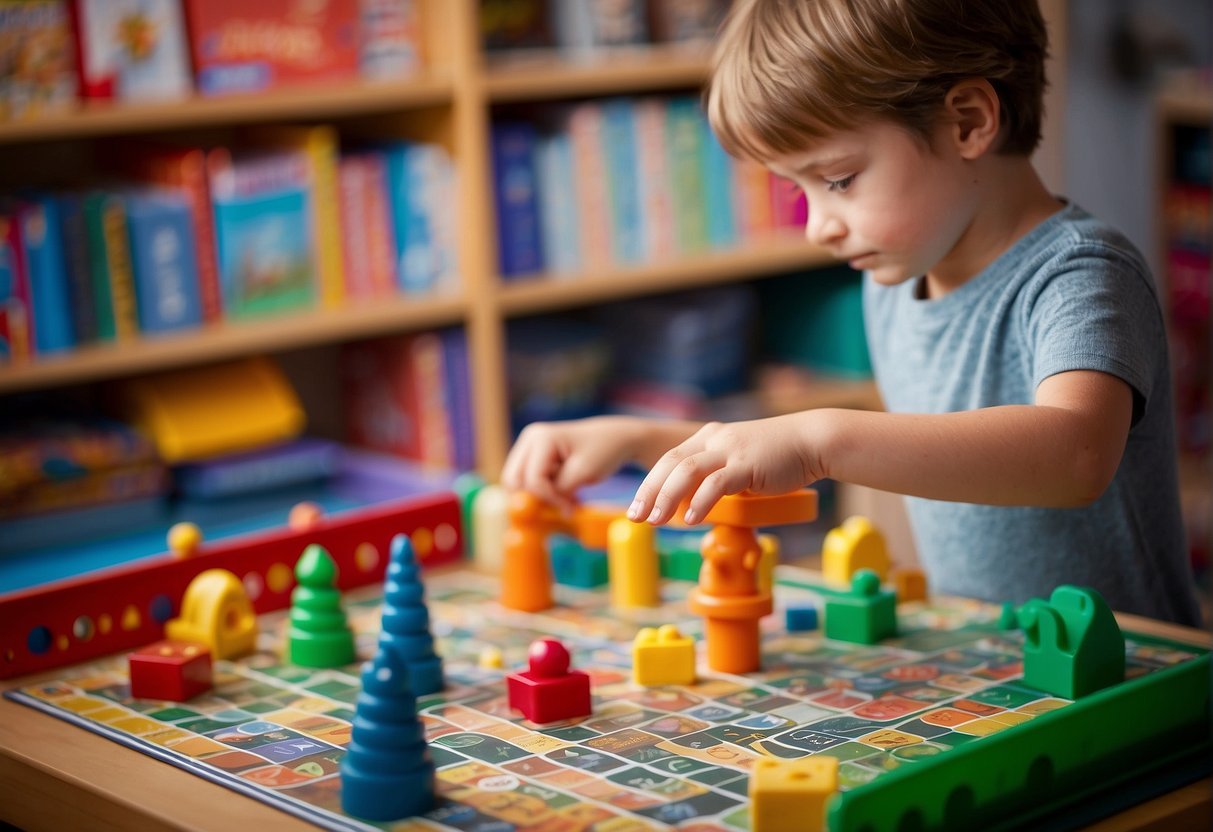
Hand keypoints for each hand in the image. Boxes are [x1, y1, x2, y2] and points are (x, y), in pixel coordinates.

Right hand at [500, 416, 645, 512]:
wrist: (615, 439)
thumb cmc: (603, 451)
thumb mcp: (583, 473)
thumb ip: (558, 490)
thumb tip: (535, 506)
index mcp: (540, 438)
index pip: (532, 480)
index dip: (549, 498)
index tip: (571, 506)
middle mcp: (529, 439)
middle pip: (514, 481)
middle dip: (537, 498)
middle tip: (563, 503)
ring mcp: (529, 447)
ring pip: (518, 484)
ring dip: (540, 496)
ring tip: (567, 498)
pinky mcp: (533, 457)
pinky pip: (528, 482)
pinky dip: (544, 492)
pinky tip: (566, 492)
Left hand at [626, 414, 823, 525]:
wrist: (811, 441)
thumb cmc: (777, 456)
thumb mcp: (738, 461)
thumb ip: (716, 476)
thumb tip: (694, 505)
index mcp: (708, 437)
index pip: (669, 459)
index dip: (649, 484)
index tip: (637, 507)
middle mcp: (714, 439)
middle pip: (670, 464)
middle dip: (649, 491)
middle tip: (635, 516)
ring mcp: (730, 450)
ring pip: (687, 471)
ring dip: (667, 497)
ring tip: (657, 521)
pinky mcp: (747, 464)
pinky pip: (717, 483)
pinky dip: (700, 502)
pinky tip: (692, 520)